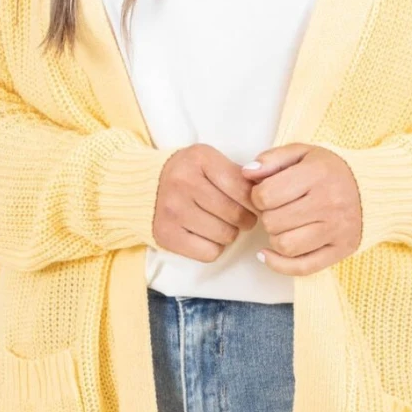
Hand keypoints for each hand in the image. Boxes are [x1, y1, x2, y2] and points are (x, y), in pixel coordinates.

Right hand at [151, 143, 258, 261]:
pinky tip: (206, 235)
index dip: (255, 201)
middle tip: (240, 217)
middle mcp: (183, 182)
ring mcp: (173, 210)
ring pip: (225, 236)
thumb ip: (237, 174)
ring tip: (220, 224)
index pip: (243, 188)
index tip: (253, 204)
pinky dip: (213, 248)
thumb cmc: (188, 176)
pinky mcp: (167, 235)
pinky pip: (209, 252)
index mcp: (199, 158)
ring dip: (229, 234)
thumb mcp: (210, 162)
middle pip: (236, 214)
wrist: (144, 188)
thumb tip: (267, 194)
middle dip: (245, 219)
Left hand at [241, 143, 360, 274]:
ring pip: (285, 246)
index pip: (266, 195)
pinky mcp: (341, 250)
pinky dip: (279, 264)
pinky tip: (269, 253)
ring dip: (275, 238)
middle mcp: (329, 203)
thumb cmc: (332, 170)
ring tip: (283, 226)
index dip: (257, 196)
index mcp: (318, 175)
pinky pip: (302, 267)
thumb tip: (247, 173)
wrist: (376, 189)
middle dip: (267, 216)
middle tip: (277, 209)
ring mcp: (336, 229)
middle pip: (273, 222)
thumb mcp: (304, 153)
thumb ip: (273, 159)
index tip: (266, 194)